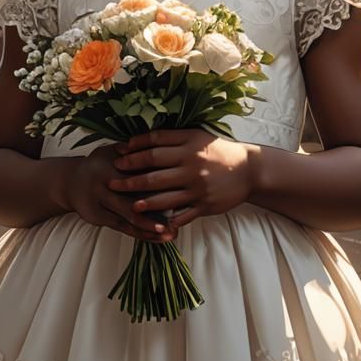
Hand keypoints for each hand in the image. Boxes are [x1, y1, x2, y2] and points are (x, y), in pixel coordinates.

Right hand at [62, 144, 174, 242]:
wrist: (69, 182)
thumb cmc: (97, 164)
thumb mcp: (110, 151)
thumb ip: (130, 150)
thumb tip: (157, 144)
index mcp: (113, 166)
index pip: (140, 174)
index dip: (160, 181)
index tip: (181, 187)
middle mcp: (106, 185)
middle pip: (136, 198)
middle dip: (159, 209)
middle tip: (180, 215)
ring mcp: (102, 203)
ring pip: (130, 217)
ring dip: (151, 227)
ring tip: (172, 233)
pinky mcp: (99, 218)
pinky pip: (123, 228)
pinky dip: (141, 234)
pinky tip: (157, 238)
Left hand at [109, 129, 257, 228]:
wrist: (249, 169)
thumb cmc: (218, 150)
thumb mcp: (196, 136)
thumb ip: (171, 137)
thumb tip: (139, 140)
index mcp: (188, 146)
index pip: (155, 147)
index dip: (134, 151)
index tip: (118, 155)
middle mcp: (191, 166)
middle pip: (154, 173)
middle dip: (130, 178)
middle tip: (111, 181)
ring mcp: (198, 188)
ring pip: (165, 197)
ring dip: (144, 202)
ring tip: (128, 205)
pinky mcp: (205, 205)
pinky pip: (182, 215)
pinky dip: (168, 220)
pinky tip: (156, 224)